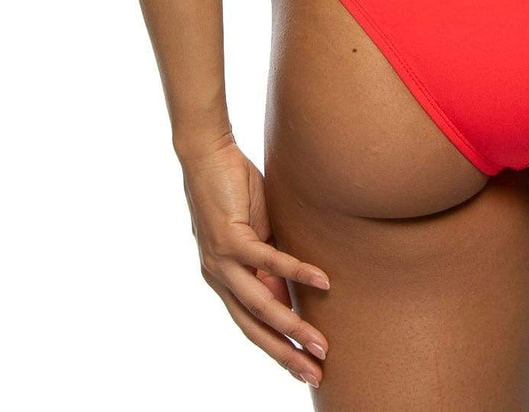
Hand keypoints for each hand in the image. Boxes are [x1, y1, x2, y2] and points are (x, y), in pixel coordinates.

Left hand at [179, 135, 330, 386]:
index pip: (254, 325)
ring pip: (260, 305)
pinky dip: (295, 272)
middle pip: (254, 327)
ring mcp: (221, 260)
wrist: (207, 155)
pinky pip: (267, 260)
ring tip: (320, 343)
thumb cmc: (233, 190)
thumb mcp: (257, 233)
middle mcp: (219, 278)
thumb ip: (269, 263)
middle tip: (315, 374)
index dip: (280, 348)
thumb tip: (292, 292)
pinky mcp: (229, 238)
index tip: (305, 368)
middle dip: (286, 354)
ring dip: (292, 326)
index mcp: (225, 280)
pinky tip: (321, 280)